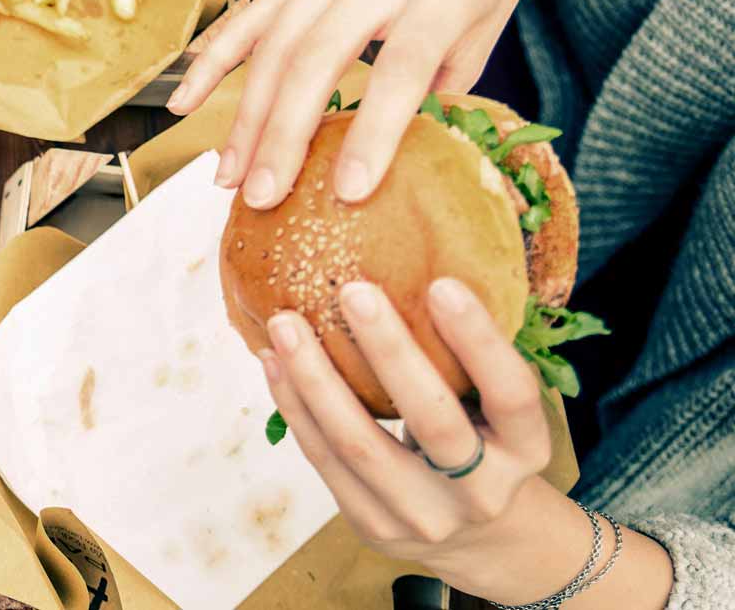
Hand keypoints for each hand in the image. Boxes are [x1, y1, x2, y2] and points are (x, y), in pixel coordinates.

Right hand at [168, 0, 533, 208]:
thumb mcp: (488, 26)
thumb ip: (443, 85)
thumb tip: (399, 156)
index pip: (399, 68)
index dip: (372, 133)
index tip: (349, 191)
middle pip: (316, 60)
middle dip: (283, 135)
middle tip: (263, 196)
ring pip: (274, 47)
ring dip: (245, 118)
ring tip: (230, 177)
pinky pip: (248, 19)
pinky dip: (212, 62)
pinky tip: (185, 104)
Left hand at [259, 278, 670, 607]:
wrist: (479, 539)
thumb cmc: (483, 445)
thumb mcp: (499, 412)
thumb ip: (470, 360)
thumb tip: (414, 260)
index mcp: (527, 450)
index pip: (512, 394)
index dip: (479, 341)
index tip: (443, 283)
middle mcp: (483, 491)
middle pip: (432, 421)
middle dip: (388, 351)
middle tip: (352, 290)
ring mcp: (426, 516)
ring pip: (360, 445)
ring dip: (315, 378)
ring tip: (285, 323)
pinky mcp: (374, 526)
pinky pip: (324, 460)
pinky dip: (294, 407)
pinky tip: (274, 362)